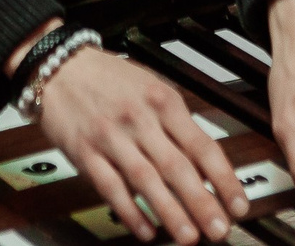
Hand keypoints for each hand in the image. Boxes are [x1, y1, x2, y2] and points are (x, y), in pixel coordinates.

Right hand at [38, 46, 246, 243]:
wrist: (57, 66)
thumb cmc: (106, 77)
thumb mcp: (151, 86)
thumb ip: (177, 122)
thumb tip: (205, 160)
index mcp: (162, 100)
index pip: (202, 145)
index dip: (223, 178)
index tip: (238, 203)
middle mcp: (139, 118)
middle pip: (177, 166)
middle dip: (201, 203)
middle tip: (219, 230)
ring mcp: (111, 137)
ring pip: (146, 180)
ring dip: (170, 212)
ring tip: (188, 236)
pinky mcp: (85, 152)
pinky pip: (111, 187)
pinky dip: (130, 211)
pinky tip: (145, 229)